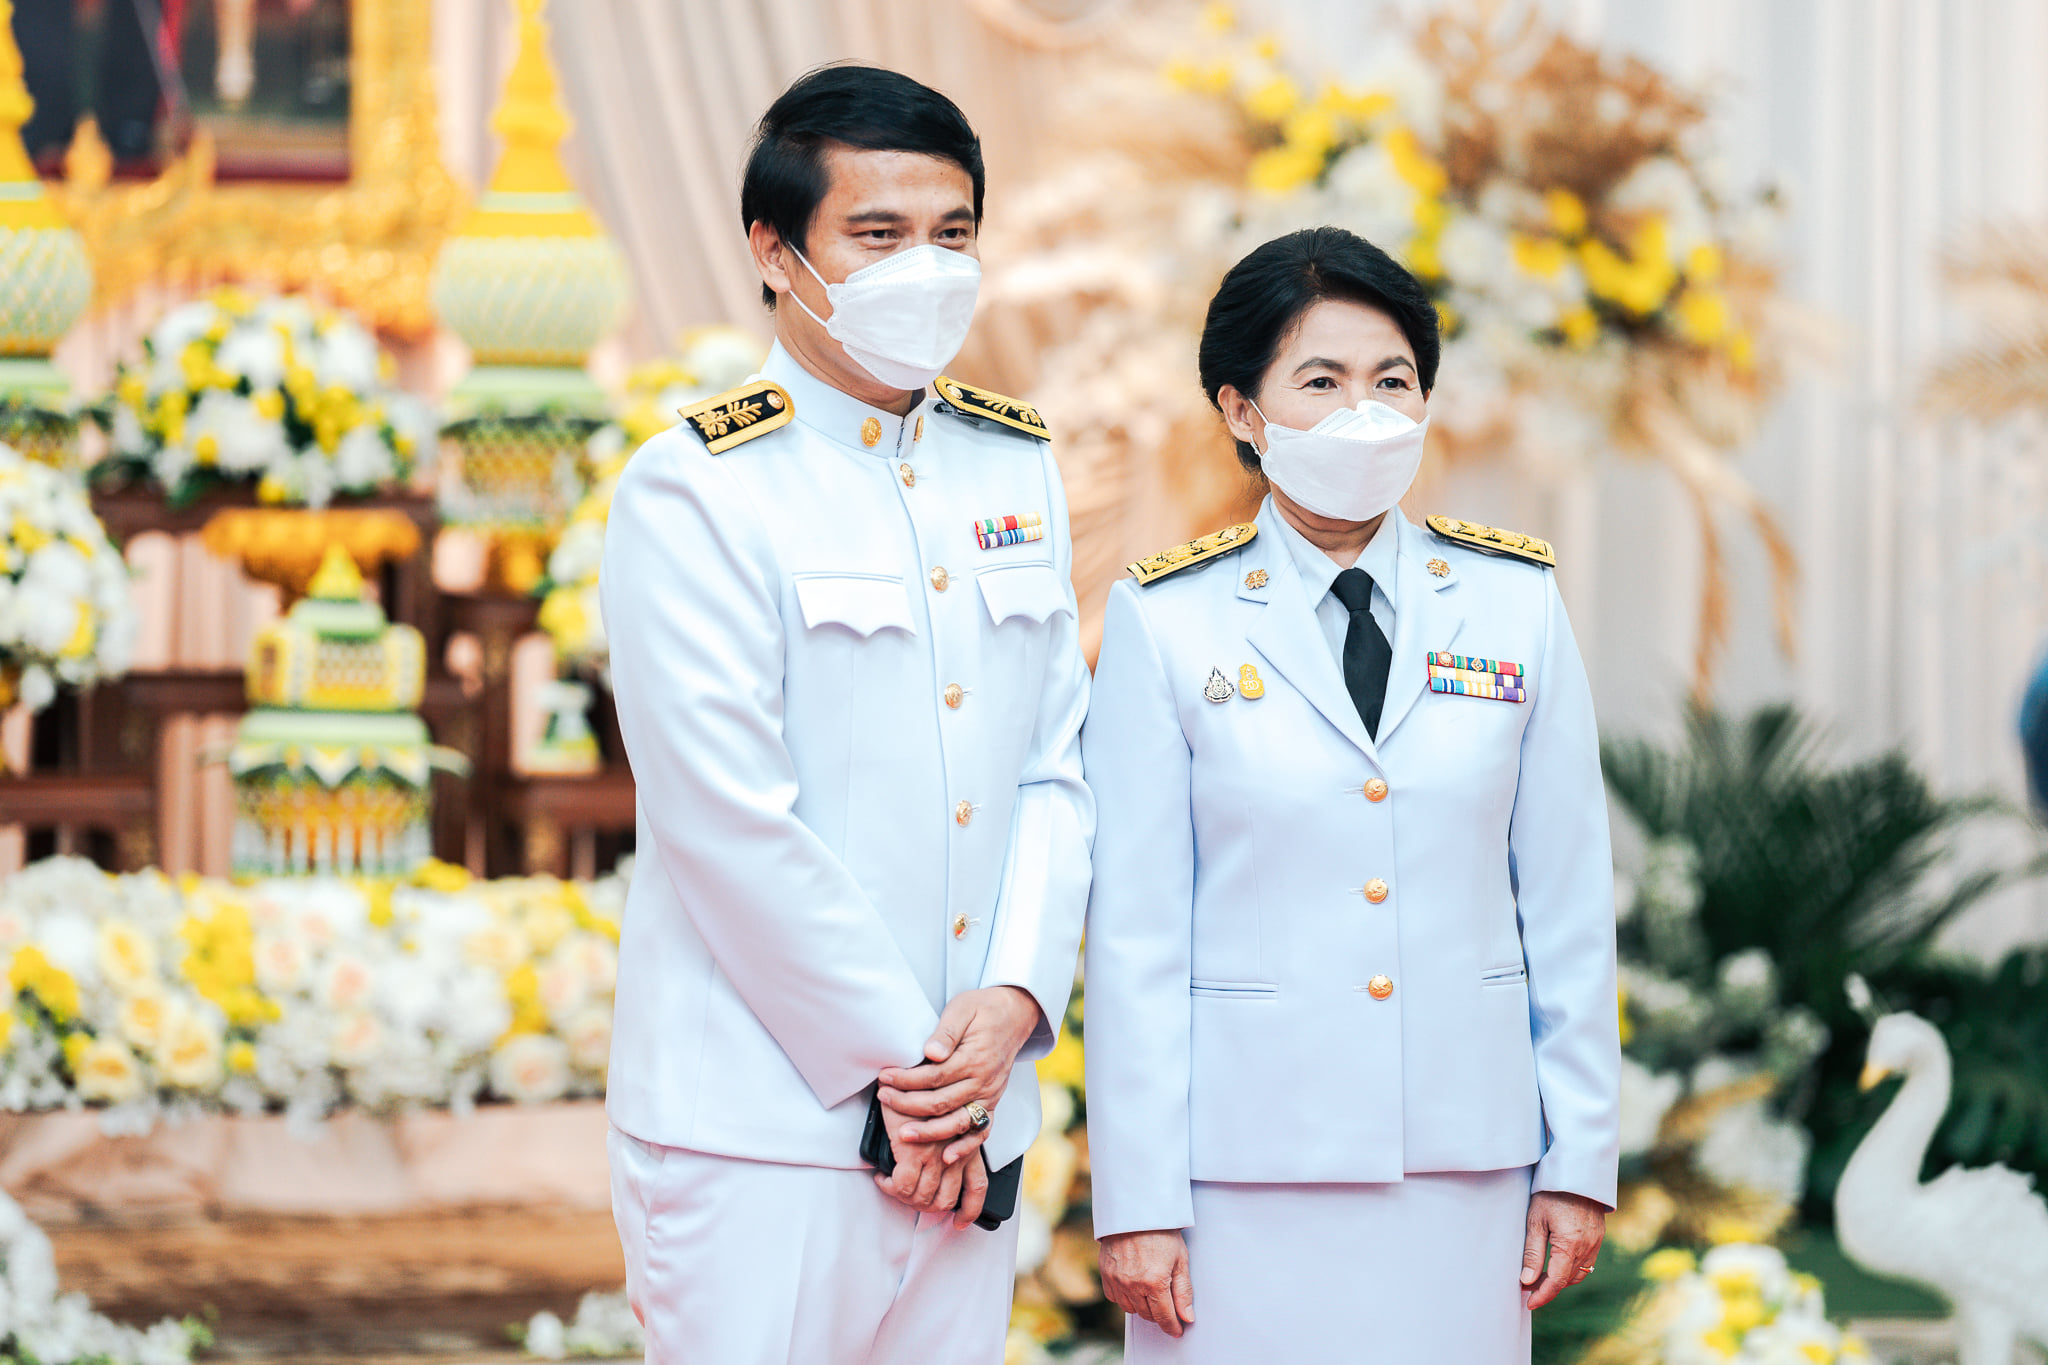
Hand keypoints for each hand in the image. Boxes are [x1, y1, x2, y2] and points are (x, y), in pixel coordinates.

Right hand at [873, 1095, 965, 1215]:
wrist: (918, 1064)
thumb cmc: (930, 1083)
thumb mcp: (948, 1109)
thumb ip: (950, 1131)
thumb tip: (942, 1154)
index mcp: (967, 1143)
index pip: (977, 1187)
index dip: (969, 1210)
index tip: (961, 1221)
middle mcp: (954, 1152)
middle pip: (946, 1199)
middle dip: (927, 1208)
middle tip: (910, 1199)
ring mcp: (935, 1153)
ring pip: (924, 1198)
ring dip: (907, 1200)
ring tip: (894, 1189)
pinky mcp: (914, 1150)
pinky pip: (903, 1186)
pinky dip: (891, 1187)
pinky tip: (882, 1178)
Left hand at [878, 986, 1040, 1164]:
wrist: (1015, 1014)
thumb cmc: (984, 1009)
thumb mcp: (963, 1009)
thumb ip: (947, 1032)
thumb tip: (930, 1053)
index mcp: (975, 1058)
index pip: (934, 1076)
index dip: (906, 1079)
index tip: (884, 1077)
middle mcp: (984, 1081)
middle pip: (941, 1102)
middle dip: (907, 1104)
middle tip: (883, 1099)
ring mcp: (990, 1095)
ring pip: (957, 1122)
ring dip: (929, 1132)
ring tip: (903, 1134)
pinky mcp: (992, 1103)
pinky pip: (981, 1131)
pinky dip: (965, 1147)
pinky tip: (946, 1156)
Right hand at [1099, 1229, 1194, 1337]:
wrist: (1136, 1210)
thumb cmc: (1161, 1232)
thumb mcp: (1180, 1260)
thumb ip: (1183, 1291)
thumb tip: (1187, 1317)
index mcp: (1154, 1282)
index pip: (1164, 1316)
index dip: (1172, 1327)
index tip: (1177, 1330)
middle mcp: (1133, 1285)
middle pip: (1148, 1315)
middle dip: (1159, 1315)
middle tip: (1167, 1307)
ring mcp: (1117, 1280)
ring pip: (1131, 1309)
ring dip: (1142, 1306)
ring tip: (1151, 1293)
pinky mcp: (1106, 1274)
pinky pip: (1115, 1298)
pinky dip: (1125, 1297)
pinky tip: (1134, 1287)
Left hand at [1521, 1190, 1606, 1309]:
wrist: (1576, 1171)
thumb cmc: (1551, 1193)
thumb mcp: (1535, 1220)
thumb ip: (1532, 1253)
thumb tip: (1527, 1281)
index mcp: (1570, 1245)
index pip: (1556, 1281)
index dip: (1542, 1295)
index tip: (1529, 1303)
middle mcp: (1587, 1247)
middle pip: (1567, 1280)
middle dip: (1548, 1288)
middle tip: (1528, 1289)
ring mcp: (1596, 1242)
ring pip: (1579, 1273)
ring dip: (1561, 1279)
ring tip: (1540, 1278)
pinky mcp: (1598, 1236)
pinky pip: (1587, 1262)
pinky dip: (1572, 1268)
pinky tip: (1557, 1264)